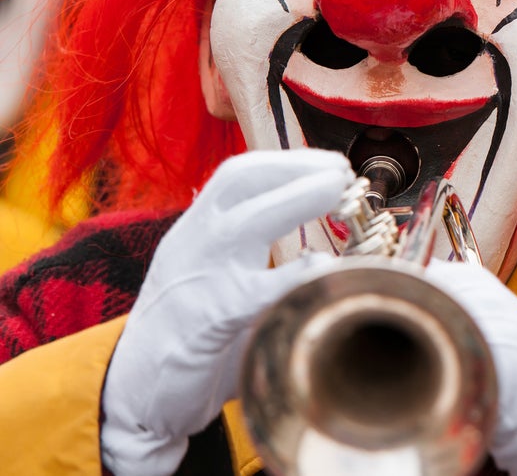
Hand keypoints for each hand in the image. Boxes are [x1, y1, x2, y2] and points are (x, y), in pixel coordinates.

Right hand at [101, 149, 354, 475]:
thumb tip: (316, 241)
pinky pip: (261, 290)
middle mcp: (192, 243)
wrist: (133, 394)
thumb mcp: (212, 275)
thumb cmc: (186, 332)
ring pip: (246, 222)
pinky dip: (299, 275)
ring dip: (300, 199)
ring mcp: (199, 278)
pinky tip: (324, 269)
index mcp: (194, 229)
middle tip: (343, 174)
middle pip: (241, 180)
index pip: (239, 173)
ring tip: (339, 195)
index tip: (330, 163)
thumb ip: (251, 253)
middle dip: (299, 167)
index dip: (289, 160)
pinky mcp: (211, 321)